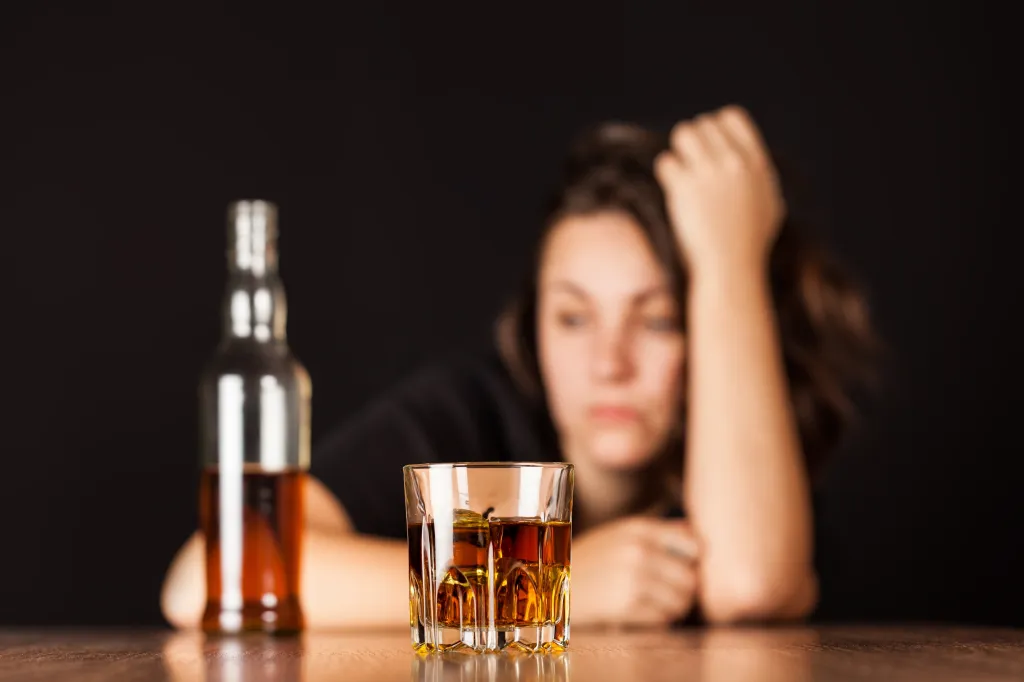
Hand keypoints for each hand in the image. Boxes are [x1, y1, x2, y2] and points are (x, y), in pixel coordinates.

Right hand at [570, 516, 699, 627]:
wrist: (552, 583)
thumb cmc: (590, 560)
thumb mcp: (618, 534)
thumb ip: (656, 533)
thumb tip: (696, 536)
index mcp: (639, 529)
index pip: (694, 543)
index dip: (696, 560)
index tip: (686, 568)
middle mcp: (639, 550)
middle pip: (691, 577)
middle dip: (685, 590)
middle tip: (671, 593)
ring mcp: (634, 577)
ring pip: (681, 600)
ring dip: (674, 607)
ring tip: (657, 604)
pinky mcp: (627, 604)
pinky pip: (664, 618)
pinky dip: (659, 620)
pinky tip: (643, 613)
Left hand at [654, 105, 784, 275]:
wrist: (731, 268)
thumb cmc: (750, 245)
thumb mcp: (770, 206)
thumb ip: (762, 179)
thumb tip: (754, 165)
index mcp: (756, 162)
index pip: (732, 116)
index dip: (717, 127)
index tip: (711, 148)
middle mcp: (734, 162)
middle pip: (704, 124)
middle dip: (694, 143)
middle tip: (692, 167)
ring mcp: (709, 173)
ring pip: (683, 134)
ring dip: (678, 152)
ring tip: (681, 174)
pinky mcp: (684, 187)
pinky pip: (666, 161)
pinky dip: (666, 174)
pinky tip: (673, 190)